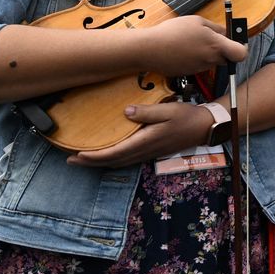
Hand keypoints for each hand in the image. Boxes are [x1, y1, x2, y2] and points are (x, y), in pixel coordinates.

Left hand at [65, 99, 213, 167]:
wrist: (205, 127)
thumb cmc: (187, 117)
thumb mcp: (168, 110)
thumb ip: (147, 111)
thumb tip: (126, 112)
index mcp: (145, 141)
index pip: (114, 152)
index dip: (94, 156)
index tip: (76, 154)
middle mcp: (144, 151)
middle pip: (112, 162)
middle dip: (90, 163)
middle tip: (69, 160)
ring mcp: (147, 153)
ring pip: (118, 163)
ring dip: (98, 163)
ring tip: (81, 159)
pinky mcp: (150, 152)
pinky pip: (126, 160)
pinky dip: (111, 160)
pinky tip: (106, 156)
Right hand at [144, 16, 246, 76]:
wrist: (149, 49)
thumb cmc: (173, 32)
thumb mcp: (198, 21)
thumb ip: (217, 28)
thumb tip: (226, 33)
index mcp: (216, 46)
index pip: (241, 54)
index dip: (242, 48)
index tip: (237, 42)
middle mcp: (211, 60)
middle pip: (226, 58)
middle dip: (222, 49)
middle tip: (209, 38)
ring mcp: (200, 68)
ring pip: (212, 61)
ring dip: (208, 53)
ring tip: (192, 41)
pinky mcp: (190, 73)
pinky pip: (199, 65)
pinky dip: (195, 58)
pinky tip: (184, 49)